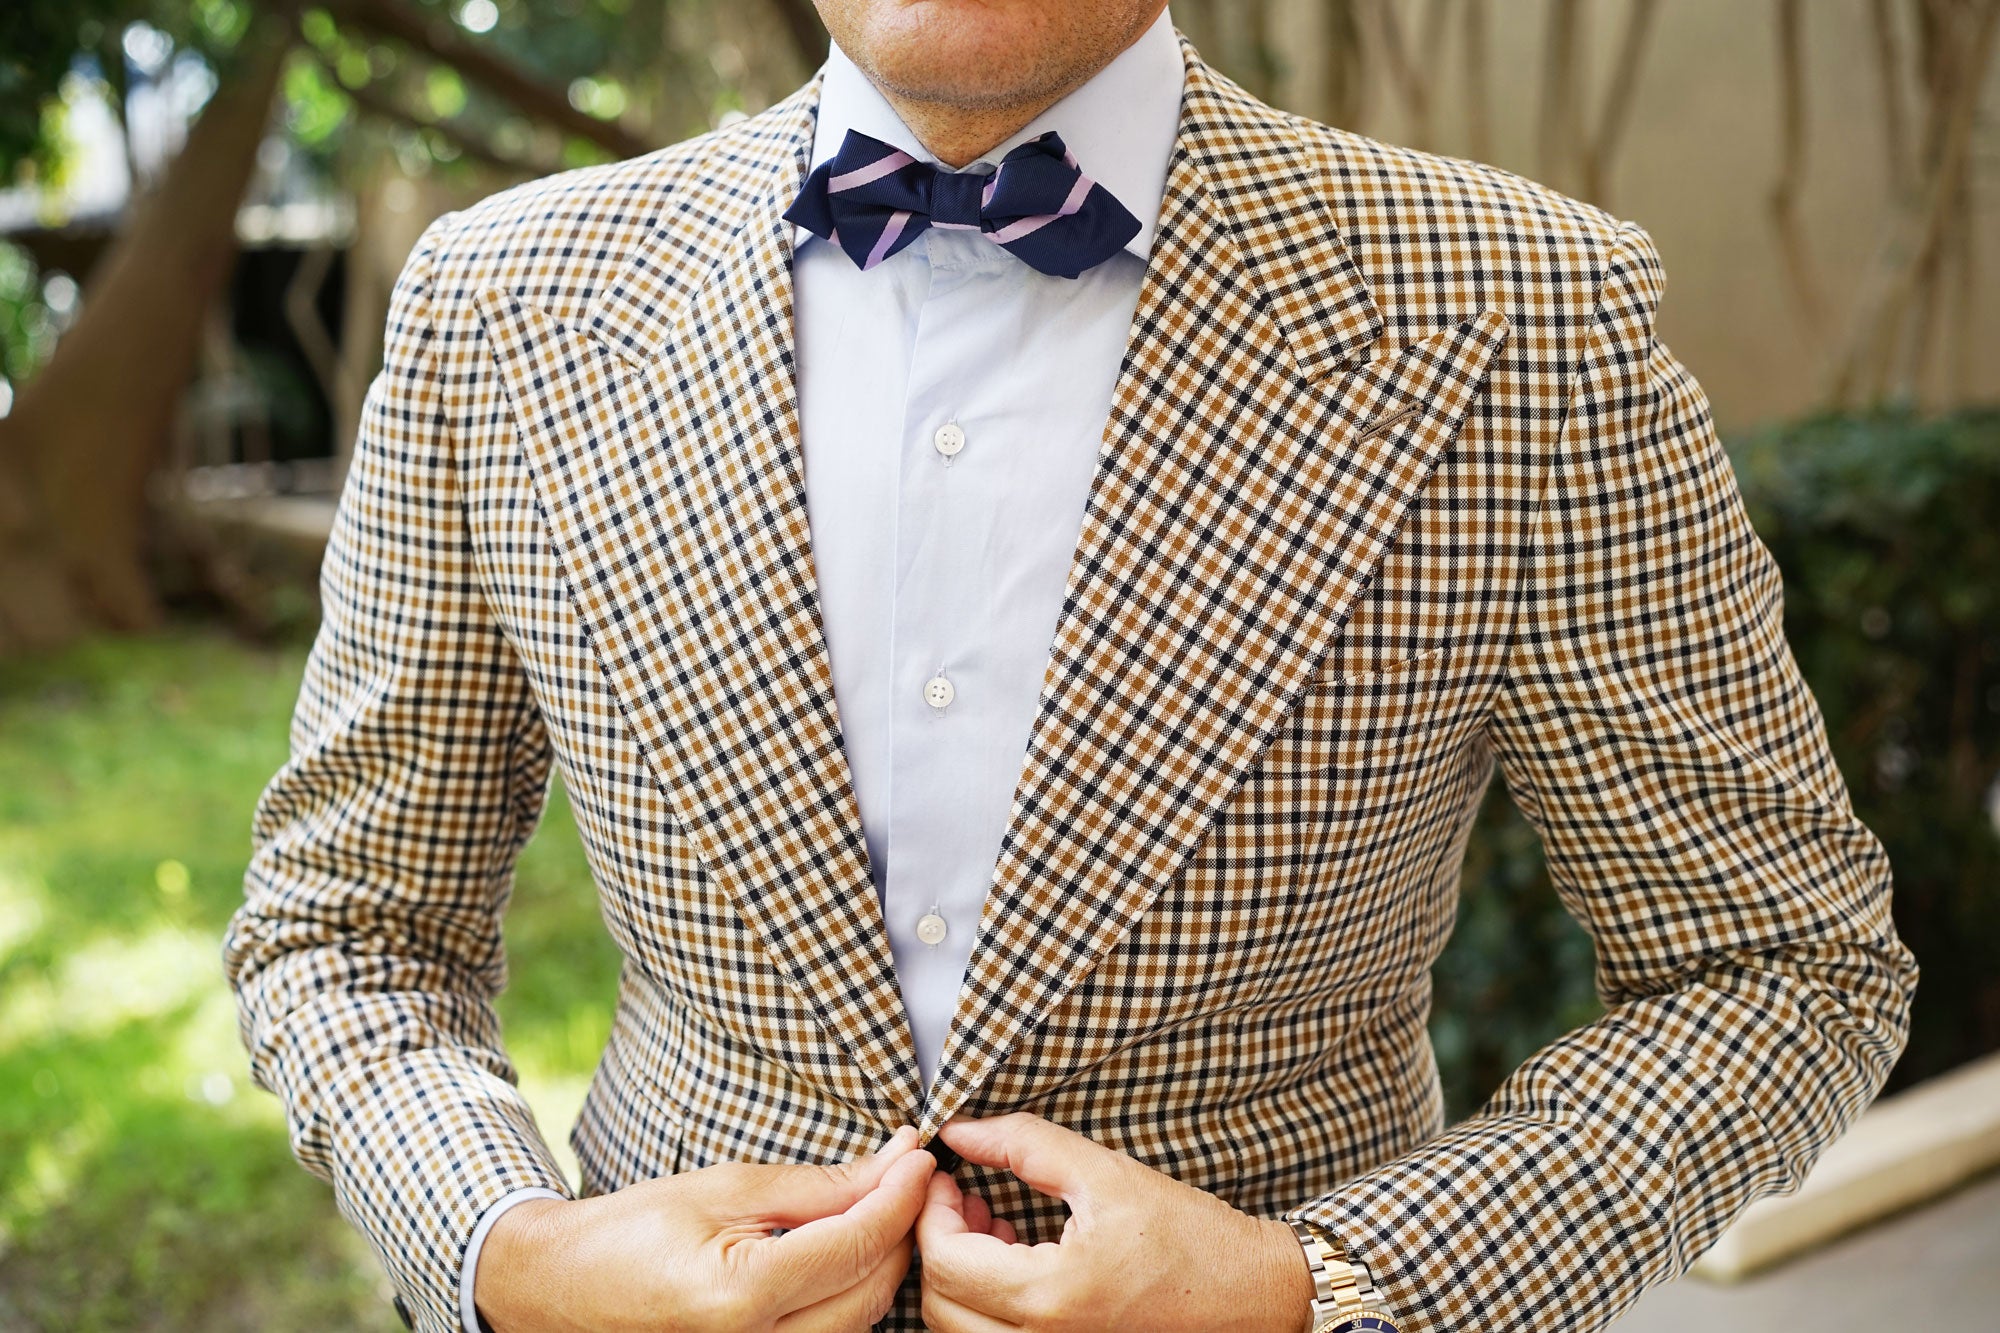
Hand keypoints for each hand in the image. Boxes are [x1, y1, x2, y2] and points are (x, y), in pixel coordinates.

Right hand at [475, 1124, 933, 1331]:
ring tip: (881, 1205)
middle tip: (908, 1173)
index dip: (901, 1193)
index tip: (920, 1155)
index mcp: (741, 1296)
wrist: (562, 1290)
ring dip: (881, 1261)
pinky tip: (848, 1250)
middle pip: (873, 1288)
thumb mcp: (725, 1189)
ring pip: (861, 1318)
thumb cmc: (632, 1232)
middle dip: (901, 1227)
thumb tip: (894, 1163)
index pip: (859, 1242)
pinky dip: (851, 1292)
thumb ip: (818, 1187)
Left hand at [916, 1113, 1314, 1332]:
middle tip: (963, 1194)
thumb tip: (959, 1131)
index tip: (945, 1174)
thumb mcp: (1104, 1173)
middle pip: (940, 1303)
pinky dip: (984, 1300)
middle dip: (938, 1241)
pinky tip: (1015, 1255)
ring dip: (959, 1273)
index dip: (930, 1210)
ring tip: (992, 1220)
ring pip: (959, 1328)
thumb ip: (1022, 1145)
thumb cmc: (1192, 1236)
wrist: (1253, 1295)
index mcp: (1051, 1297)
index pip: (946, 1261)